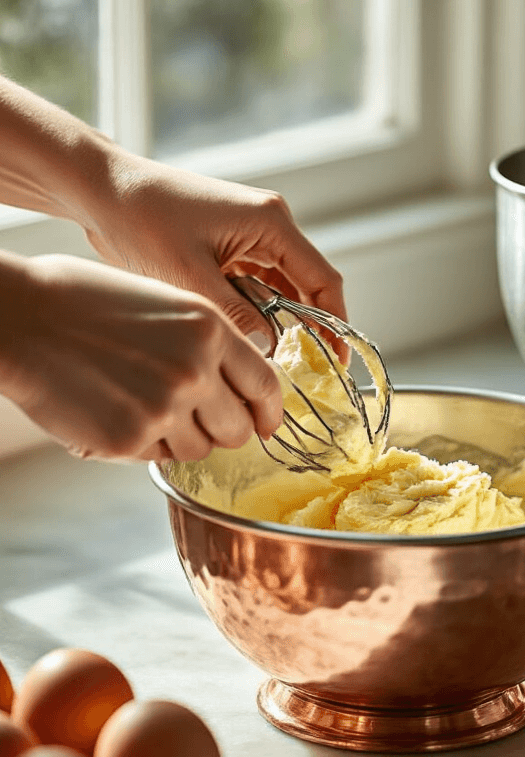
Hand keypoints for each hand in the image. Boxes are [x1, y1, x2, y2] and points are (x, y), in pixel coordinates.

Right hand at [0, 254, 282, 462]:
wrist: (23, 316)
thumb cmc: (86, 301)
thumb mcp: (166, 304)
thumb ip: (207, 344)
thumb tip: (237, 388)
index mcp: (209, 329)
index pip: (266, 385)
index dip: (268, 411)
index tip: (264, 422)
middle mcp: (195, 370)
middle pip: (238, 430)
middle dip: (223, 430)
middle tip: (196, 418)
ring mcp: (163, 408)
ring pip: (199, 450)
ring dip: (180, 437)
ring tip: (141, 403)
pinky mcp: (128, 439)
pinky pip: (156, 456)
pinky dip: (142, 443)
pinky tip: (114, 409)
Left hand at [84, 157, 346, 356]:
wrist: (102, 191)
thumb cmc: (142, 219)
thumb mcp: (189, 275)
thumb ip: (234, 314)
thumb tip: (268, 350)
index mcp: (271, 222)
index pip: (323, 279)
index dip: (335, 324)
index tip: (335, 363)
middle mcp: (269, 225)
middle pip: (306, 285)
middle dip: (308, 329)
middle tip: (306, 374)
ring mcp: (249, 234)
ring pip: (280, 289)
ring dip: (278, 323)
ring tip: (275, 364)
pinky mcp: (229, 244)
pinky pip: (255, 284)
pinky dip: (255, 311)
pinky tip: (247, 339)